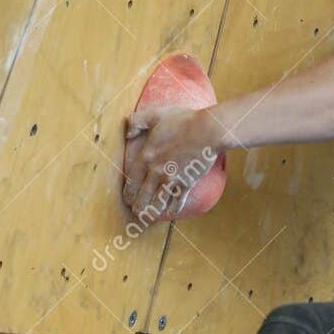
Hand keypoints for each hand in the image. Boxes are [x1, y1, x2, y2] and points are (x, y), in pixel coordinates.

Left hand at [121, 107, 218, 223]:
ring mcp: (172, 178)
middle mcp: (157, 171)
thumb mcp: (155, 115)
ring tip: (147, 218)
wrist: (207, 130)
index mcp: (147, 156)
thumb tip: (127, 132)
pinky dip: (174, 208)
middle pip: (144, 194)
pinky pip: (178, 199)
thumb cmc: (183, 121)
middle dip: (138, 205)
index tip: (126, 199)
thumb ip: (137, 121)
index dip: (128, 191)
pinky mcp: (187, 182)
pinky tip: (171, 214)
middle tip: (135, 213)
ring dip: (152, 211)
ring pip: (159, 200)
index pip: (133, 179)